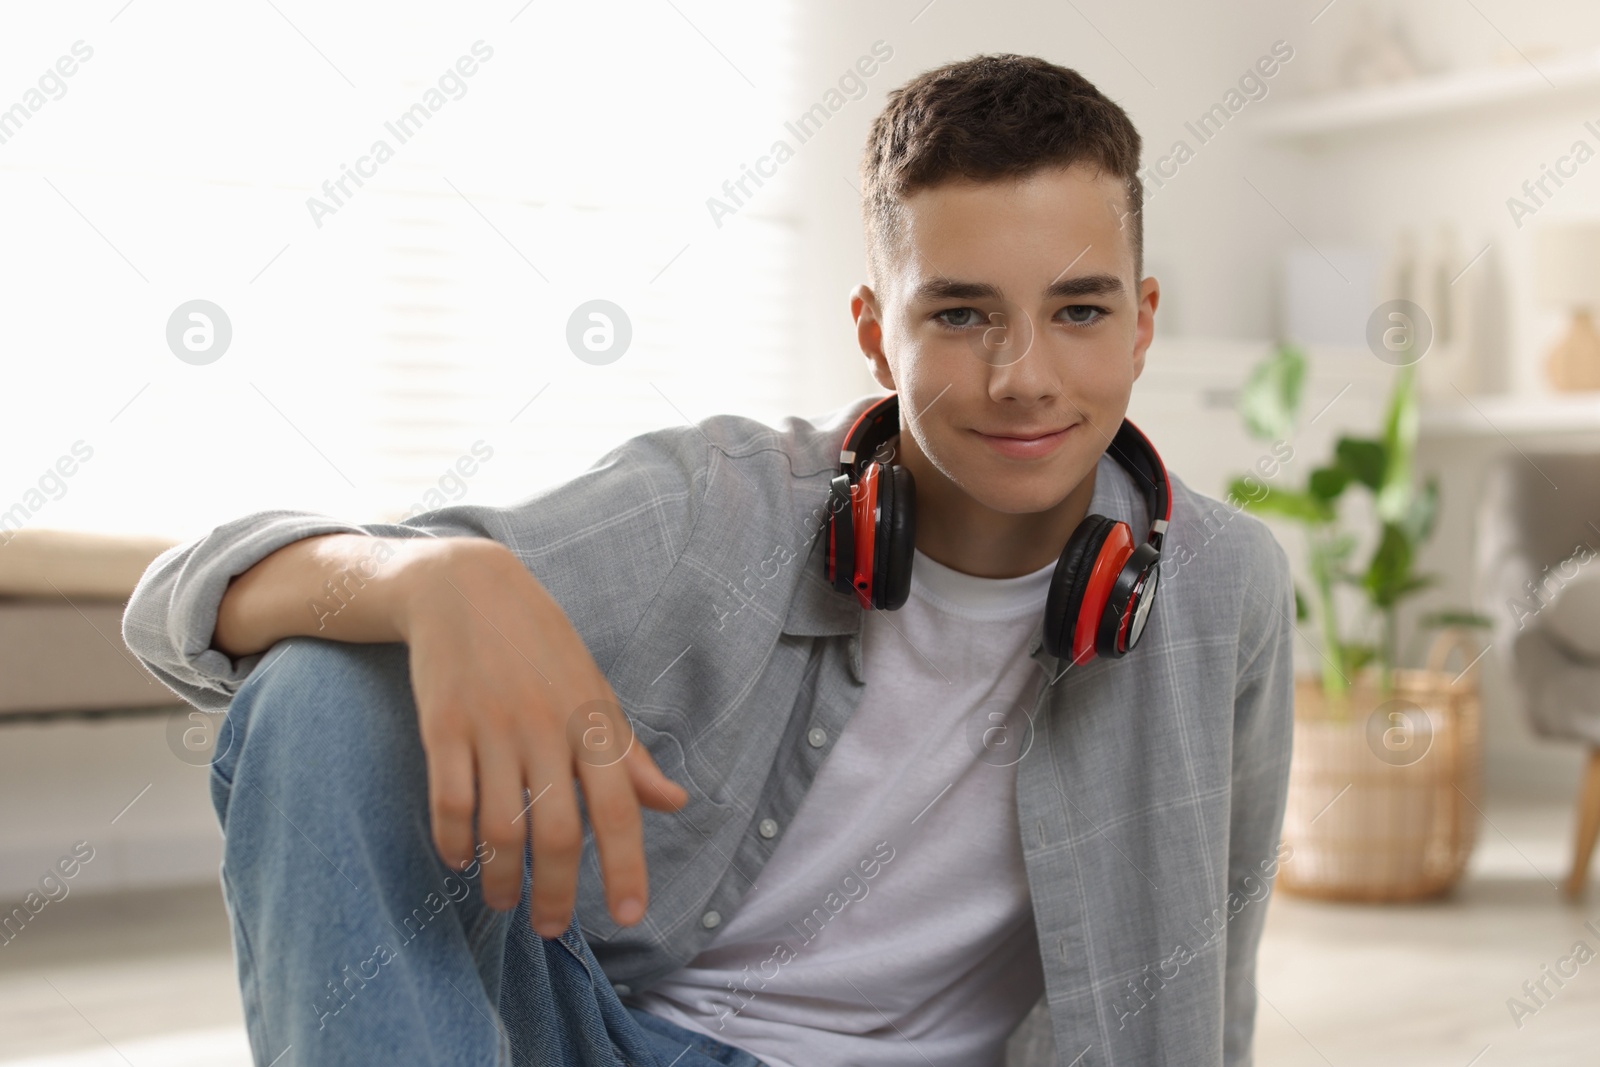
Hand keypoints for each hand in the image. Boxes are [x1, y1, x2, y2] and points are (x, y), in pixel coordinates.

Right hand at [395, 538, 687, 936]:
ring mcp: (491, 727)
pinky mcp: (442, 726)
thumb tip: (675, 802)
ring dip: (501, 879)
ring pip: (499, 827)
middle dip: (555, 894)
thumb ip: (628, 754)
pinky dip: (454, 843)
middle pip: (555, 832)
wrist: (465, 584)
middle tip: (549, 929)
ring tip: (503, 901)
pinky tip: (460, 859)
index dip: (626, 866)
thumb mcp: (594, 691)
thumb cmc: (540, 643)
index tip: (630, 915)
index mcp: (591, 722)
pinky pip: (447, 802)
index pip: (618, 807)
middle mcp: (545, 728)